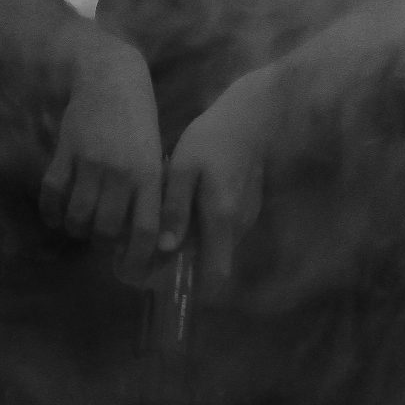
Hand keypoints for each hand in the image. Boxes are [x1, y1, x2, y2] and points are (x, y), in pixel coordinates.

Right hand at [39, 35, 162, 276]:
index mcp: (150, 174)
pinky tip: (55, 215)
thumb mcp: (153, 155)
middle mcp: (122, 172)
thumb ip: (149, 193)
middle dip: (102, 243)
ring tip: (79, 226)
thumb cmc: (138, 120)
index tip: (130, 269)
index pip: (147, 230)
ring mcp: (91, 162)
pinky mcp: (66, 151)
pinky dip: (51, 212)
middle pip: (107, 229)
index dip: (138, 258)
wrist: (110, 77)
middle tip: (100, 238)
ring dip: (77, 230)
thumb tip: (146, 238)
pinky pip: (53, 194)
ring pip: (78, 217)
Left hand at [158, 69, 276, 295]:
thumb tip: (165, 248)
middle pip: (211, 264)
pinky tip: (188, 201)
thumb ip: (175, 210)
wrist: (251, 116)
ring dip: (193, 242)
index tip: (164, 278)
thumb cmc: (213, 138)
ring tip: (167, 217)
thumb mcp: (183, 169)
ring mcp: (246, 219)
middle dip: (184, 262)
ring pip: (216, 245)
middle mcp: (238, 228)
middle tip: (153, 242)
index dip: (193, 288)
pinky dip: (204, 226)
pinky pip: (222, 229)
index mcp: (221, 221)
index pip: (215, 278)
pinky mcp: (247, 208)